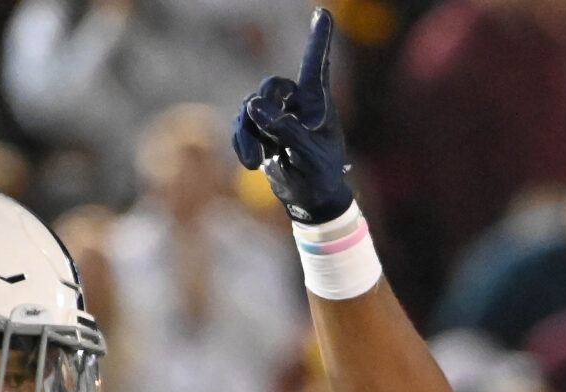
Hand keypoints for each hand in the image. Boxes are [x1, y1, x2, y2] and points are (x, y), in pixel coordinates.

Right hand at [230, 9, 354, 224]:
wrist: (309, 198)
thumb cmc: (320, 174)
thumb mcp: (306, 152)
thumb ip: (284, 128)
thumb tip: (254, 106)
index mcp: (318, 103)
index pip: (316, 65)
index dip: (318, 38)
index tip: (323, 12)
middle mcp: (296, 103)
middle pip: (272, 86)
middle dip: (264, 107)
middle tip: (265, 130)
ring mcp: (275, 115)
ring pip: (250, 108)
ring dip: (249, 135)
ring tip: (258, 161)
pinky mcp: (259, 129)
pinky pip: (242, 126)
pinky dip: (243, 143)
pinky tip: (253, 163)